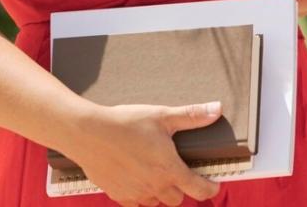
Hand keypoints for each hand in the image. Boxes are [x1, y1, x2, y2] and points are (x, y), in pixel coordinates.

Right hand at [62, 101, 222, 205]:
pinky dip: (141, 196)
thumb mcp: (162, 115)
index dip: (210, 189)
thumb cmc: (126, 123)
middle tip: (180, 174)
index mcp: (169, 169)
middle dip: (182, 189)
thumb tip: (217, 109)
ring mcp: (135, 193)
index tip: (214, 185)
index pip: (198, 189)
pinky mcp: (118, 195)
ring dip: (161, 193)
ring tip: (157, 175)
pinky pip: (136, 203)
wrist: (89, 134)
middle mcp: (154, 186)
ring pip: (156, 203)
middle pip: (177, 200)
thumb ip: (191, 115)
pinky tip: (138, 180)